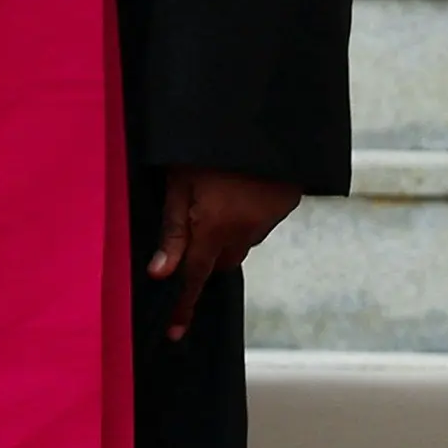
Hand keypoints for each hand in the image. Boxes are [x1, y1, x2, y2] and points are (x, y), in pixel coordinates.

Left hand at [147, 166, 300, 340]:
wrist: (260, 116)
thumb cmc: (207, 149)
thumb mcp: (179, 183)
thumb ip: (172, 230)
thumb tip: (160, 273)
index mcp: (214, 227)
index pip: (194, 277)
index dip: (183, 305)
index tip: (175, 332)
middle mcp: (245, 230)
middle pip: (221, 261)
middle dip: (207, 255)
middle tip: (195, 225)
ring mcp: (269, 218)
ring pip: (242, 242)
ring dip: (229, 233)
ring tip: (221, 196)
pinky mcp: (287, 203)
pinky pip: (261, 223)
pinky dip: (249, 216)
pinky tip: (243, 189)